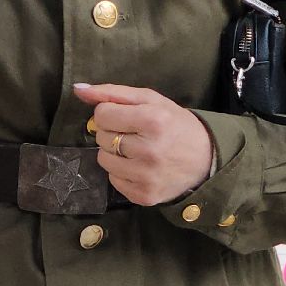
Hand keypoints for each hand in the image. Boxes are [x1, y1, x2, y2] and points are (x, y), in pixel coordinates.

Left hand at [73, 83, 215, 206]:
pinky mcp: (143, 195)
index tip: (126, 116)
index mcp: (153, 120)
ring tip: (136, 150)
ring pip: (103, 160)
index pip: (103, 114)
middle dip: (112, 132)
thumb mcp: (151, 100)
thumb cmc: (176, 125)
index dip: (111, 112)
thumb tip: (78, 90)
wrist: (207, 160)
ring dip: (114, 153)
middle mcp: (149, 150)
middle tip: (134, 133)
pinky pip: (113, 180)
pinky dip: (122, 171)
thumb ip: (113, 92)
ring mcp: (146, 176)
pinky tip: (140, 166)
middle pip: (101, 136)